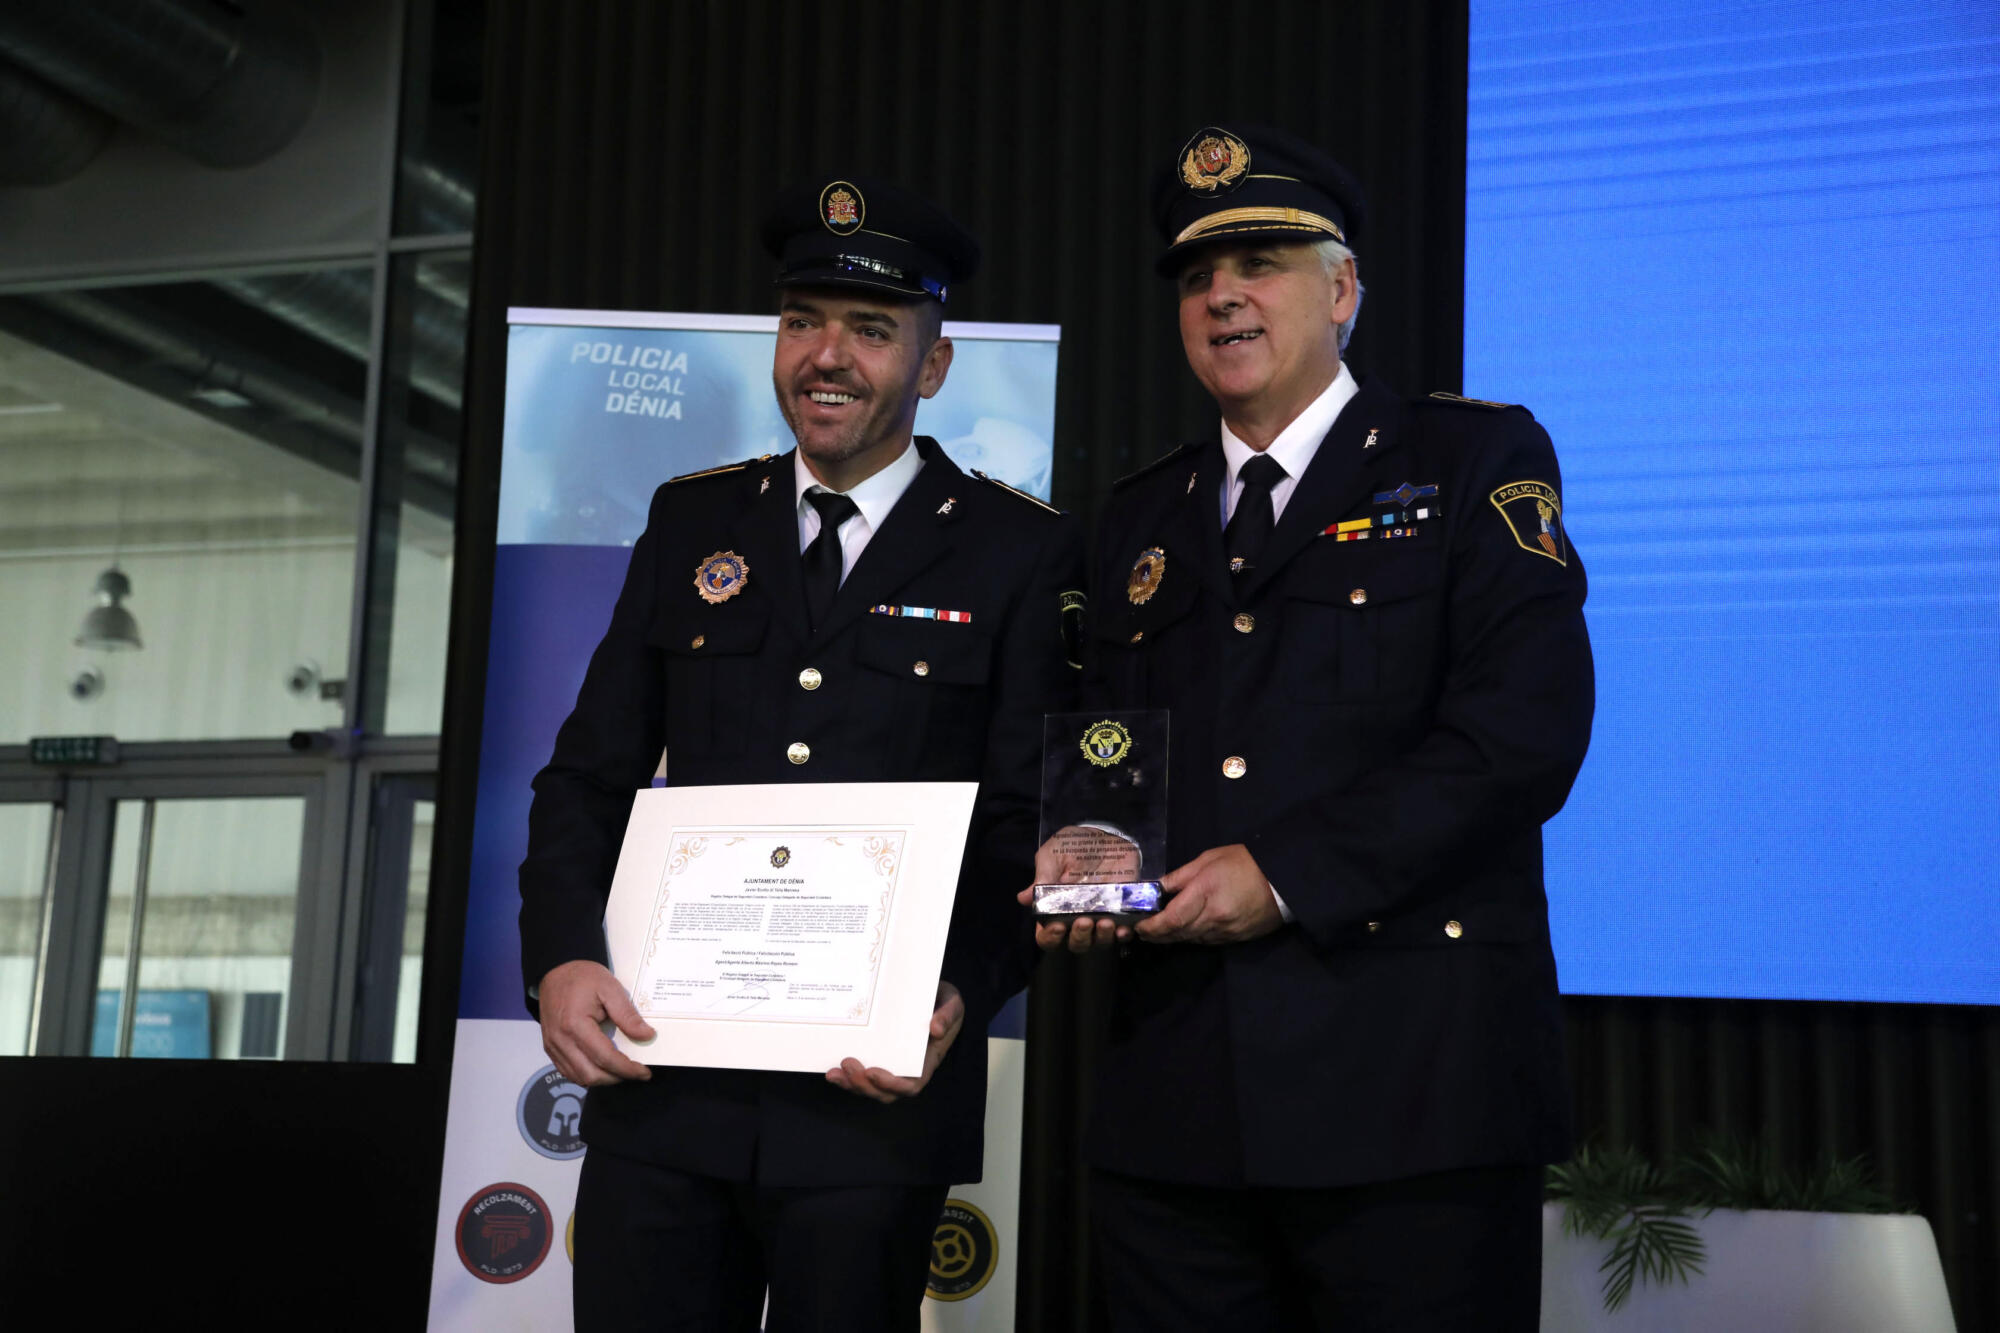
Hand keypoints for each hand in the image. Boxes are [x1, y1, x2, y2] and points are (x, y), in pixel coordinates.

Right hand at [537, 959, 655, 1086]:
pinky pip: (569, 1072)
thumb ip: (627, 1015)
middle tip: (635, 1072)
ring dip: (603, 1079)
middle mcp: (560, 1040)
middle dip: (616, 1078)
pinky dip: (587, 1075)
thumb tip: (647, 1035)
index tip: (644, 1072)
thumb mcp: (610, 988)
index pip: (605, 1058)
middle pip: (591, 1074)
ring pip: (579, 1077)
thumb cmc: (583, 977)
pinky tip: (602, 1068)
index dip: (627, 1069)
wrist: (555, 971)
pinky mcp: (550, 1048)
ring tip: (621, 1070)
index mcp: (575, 1025)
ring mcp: (553, 1046)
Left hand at [827, 981, 963, 1102]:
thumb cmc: (943, 1000)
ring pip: (871, 1088)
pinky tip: (832, 1071)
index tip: (873, 1072)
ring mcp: (891, 1065)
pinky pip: (862, 1076)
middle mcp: (909, 1069)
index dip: (892, 1084)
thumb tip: (936, 1029)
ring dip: (851, 1084)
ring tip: (835, 1073)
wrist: (932, 995)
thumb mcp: (952, 1003)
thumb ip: (948, 1014)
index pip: (912, 1084)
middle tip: (848, 1064)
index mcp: (928, 1061)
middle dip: (864, 1085)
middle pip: (885, 1092)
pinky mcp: (878, 1058)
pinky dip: (847, 1077)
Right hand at [1017, 826, 1138, 952]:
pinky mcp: (1123, 912)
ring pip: (1100, 942)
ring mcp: (1101, 918)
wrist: (1103, 836)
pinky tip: (1123, 927)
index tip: (1057, 926)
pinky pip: (1124, 932)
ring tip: (1105, 922)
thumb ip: (1042, 876)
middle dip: (1079, 937)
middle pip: (1076, 944)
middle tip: (1083, 921)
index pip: (1048, 936)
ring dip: (1102, 937)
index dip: (1051, 937)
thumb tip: (1023, 898)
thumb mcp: (1053, 855)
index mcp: (1055, 910)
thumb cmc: (1072, 848)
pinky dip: (1124, 933)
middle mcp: (1077, 919)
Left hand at [1133, 844, 1283, 945]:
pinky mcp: (1237, 938)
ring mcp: (1227, 931)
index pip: (1172, 919)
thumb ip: (1180, 876)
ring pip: (1192, 940)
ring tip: (1161, 932)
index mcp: (1206, 893)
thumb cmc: (1244, 862)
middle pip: (1179, 934)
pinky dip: (1193, 937)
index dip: (1152, 926)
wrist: (1282, 878)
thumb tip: (1156, 888)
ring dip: (1174, 937)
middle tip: (1144, 931)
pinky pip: (1208, 941)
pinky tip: (1187, 931)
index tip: (1139, 926)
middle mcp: (1215, 917)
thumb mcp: (1208, 860)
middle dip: (1158, 935)